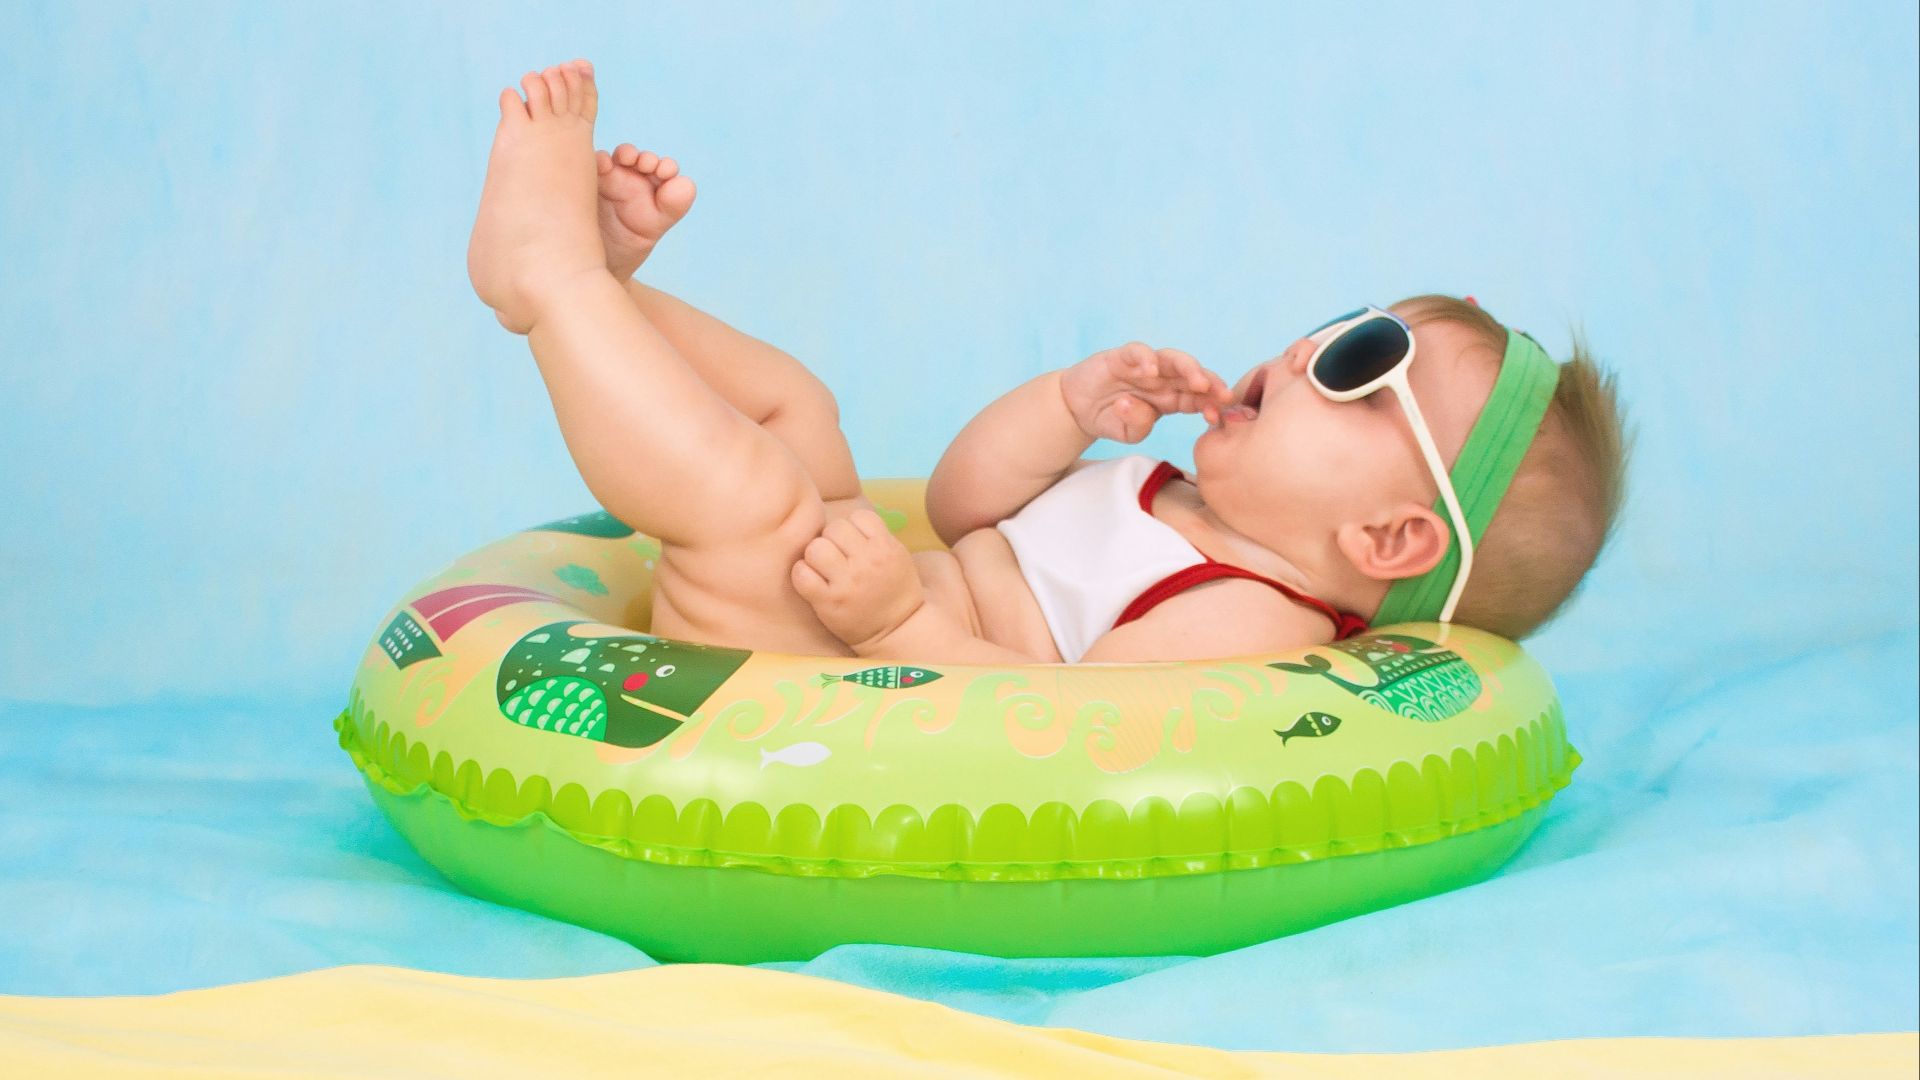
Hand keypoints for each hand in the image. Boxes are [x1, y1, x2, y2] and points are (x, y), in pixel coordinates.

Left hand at [791, 508, 926, 652]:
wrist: (898, 631)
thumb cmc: (894, 590)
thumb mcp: (897, 556)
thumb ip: (876, 536)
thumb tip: (846, 519)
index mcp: (886, 548)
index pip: (859, 516)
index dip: (854, 527)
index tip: (855, 544)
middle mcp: (867, 562)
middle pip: (834, 528)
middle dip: (833, 539)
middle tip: (837, 556)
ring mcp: (847, 583)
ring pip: (815, 547)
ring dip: (816, 555)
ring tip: (824, 568)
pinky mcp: (829, 602)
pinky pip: (802, 574)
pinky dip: (802, 574)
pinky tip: (812, 581)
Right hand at [1059, 342, 1233, 442]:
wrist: (1077, 409)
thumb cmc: (1109, 419)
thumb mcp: (1128, 433)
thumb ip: (1139, 425)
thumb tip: (1141, 407)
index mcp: (1171, 398)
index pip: (1198, 398)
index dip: (1211, 404)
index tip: (1218, 416)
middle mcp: (1163, 379)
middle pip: (1193, 376)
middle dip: (1211, 384)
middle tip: (1223, 395)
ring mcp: (1145, 366)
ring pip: (1173, 359)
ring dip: (1190, 368)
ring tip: (1199, 382)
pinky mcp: (1122, 357)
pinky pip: (1138, 352)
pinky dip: (1146, 359)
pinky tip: (1150, 372)